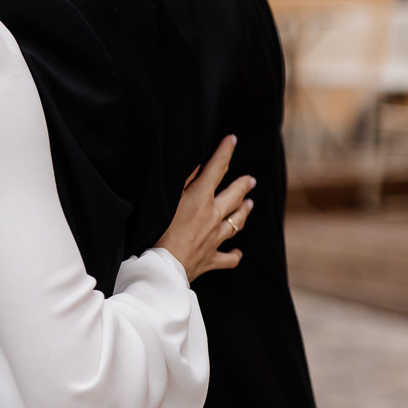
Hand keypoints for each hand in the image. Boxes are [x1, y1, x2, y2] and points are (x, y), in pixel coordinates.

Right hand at [156, 136, 254, 282]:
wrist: (161, 268)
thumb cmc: (156, 231)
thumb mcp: (166, 199)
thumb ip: (182, 179)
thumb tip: (198, 161)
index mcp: (200, 198)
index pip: (216, 169)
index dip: (225, 152)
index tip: (232, 139)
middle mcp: (212, 216)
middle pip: (233, 197)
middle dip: (243, 186)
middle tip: (251, 179)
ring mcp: (214, 239)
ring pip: (235, 223)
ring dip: (243, 213)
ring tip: (250, 205)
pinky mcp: (209, 259)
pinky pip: (227, 258)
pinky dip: (233, 255)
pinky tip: (238, 254)